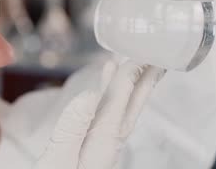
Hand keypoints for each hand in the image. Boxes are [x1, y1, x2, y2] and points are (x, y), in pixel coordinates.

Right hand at [34, 60, 165, 168]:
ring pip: (122, 109)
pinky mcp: (90, 144)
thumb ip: (72, 128)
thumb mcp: (58, 159)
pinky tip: (103, 86)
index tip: (135, 56)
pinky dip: (108, 96)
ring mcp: (100, 144)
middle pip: (131, 106)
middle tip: (157, 56)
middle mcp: (106, 143)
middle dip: (144, 80)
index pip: (119, 103)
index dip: (128, 78)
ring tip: (135, 63)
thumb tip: (89, 95)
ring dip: (130, 85)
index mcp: (100, 144)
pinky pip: (106, 114)